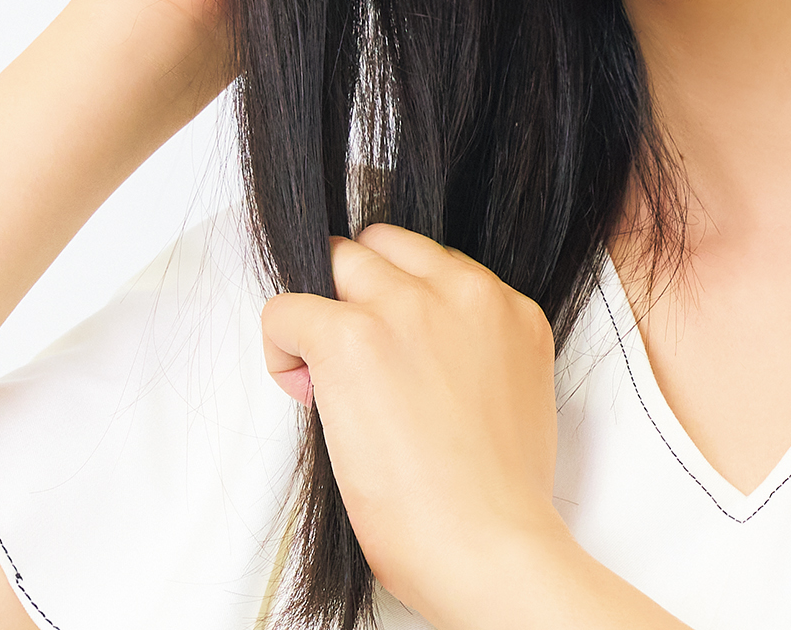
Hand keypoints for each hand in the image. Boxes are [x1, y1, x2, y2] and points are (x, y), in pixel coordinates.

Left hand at [261, 227, 566, 624]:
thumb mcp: (510, 396)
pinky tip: (300, 388)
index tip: (393, 351)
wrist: (490, 545)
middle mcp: (462, 291)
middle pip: (382, 246)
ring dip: (325, 311)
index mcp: (508, 307)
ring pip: (337, 260)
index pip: (433, 262)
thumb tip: (418, 361)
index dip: (401, 300)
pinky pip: (285, 308)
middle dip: (360, 292)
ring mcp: (406, 307)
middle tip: (355, 362)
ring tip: (324, 377)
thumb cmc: (500, 501)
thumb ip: (473, 353)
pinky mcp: (352, 337)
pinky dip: (280, 344)